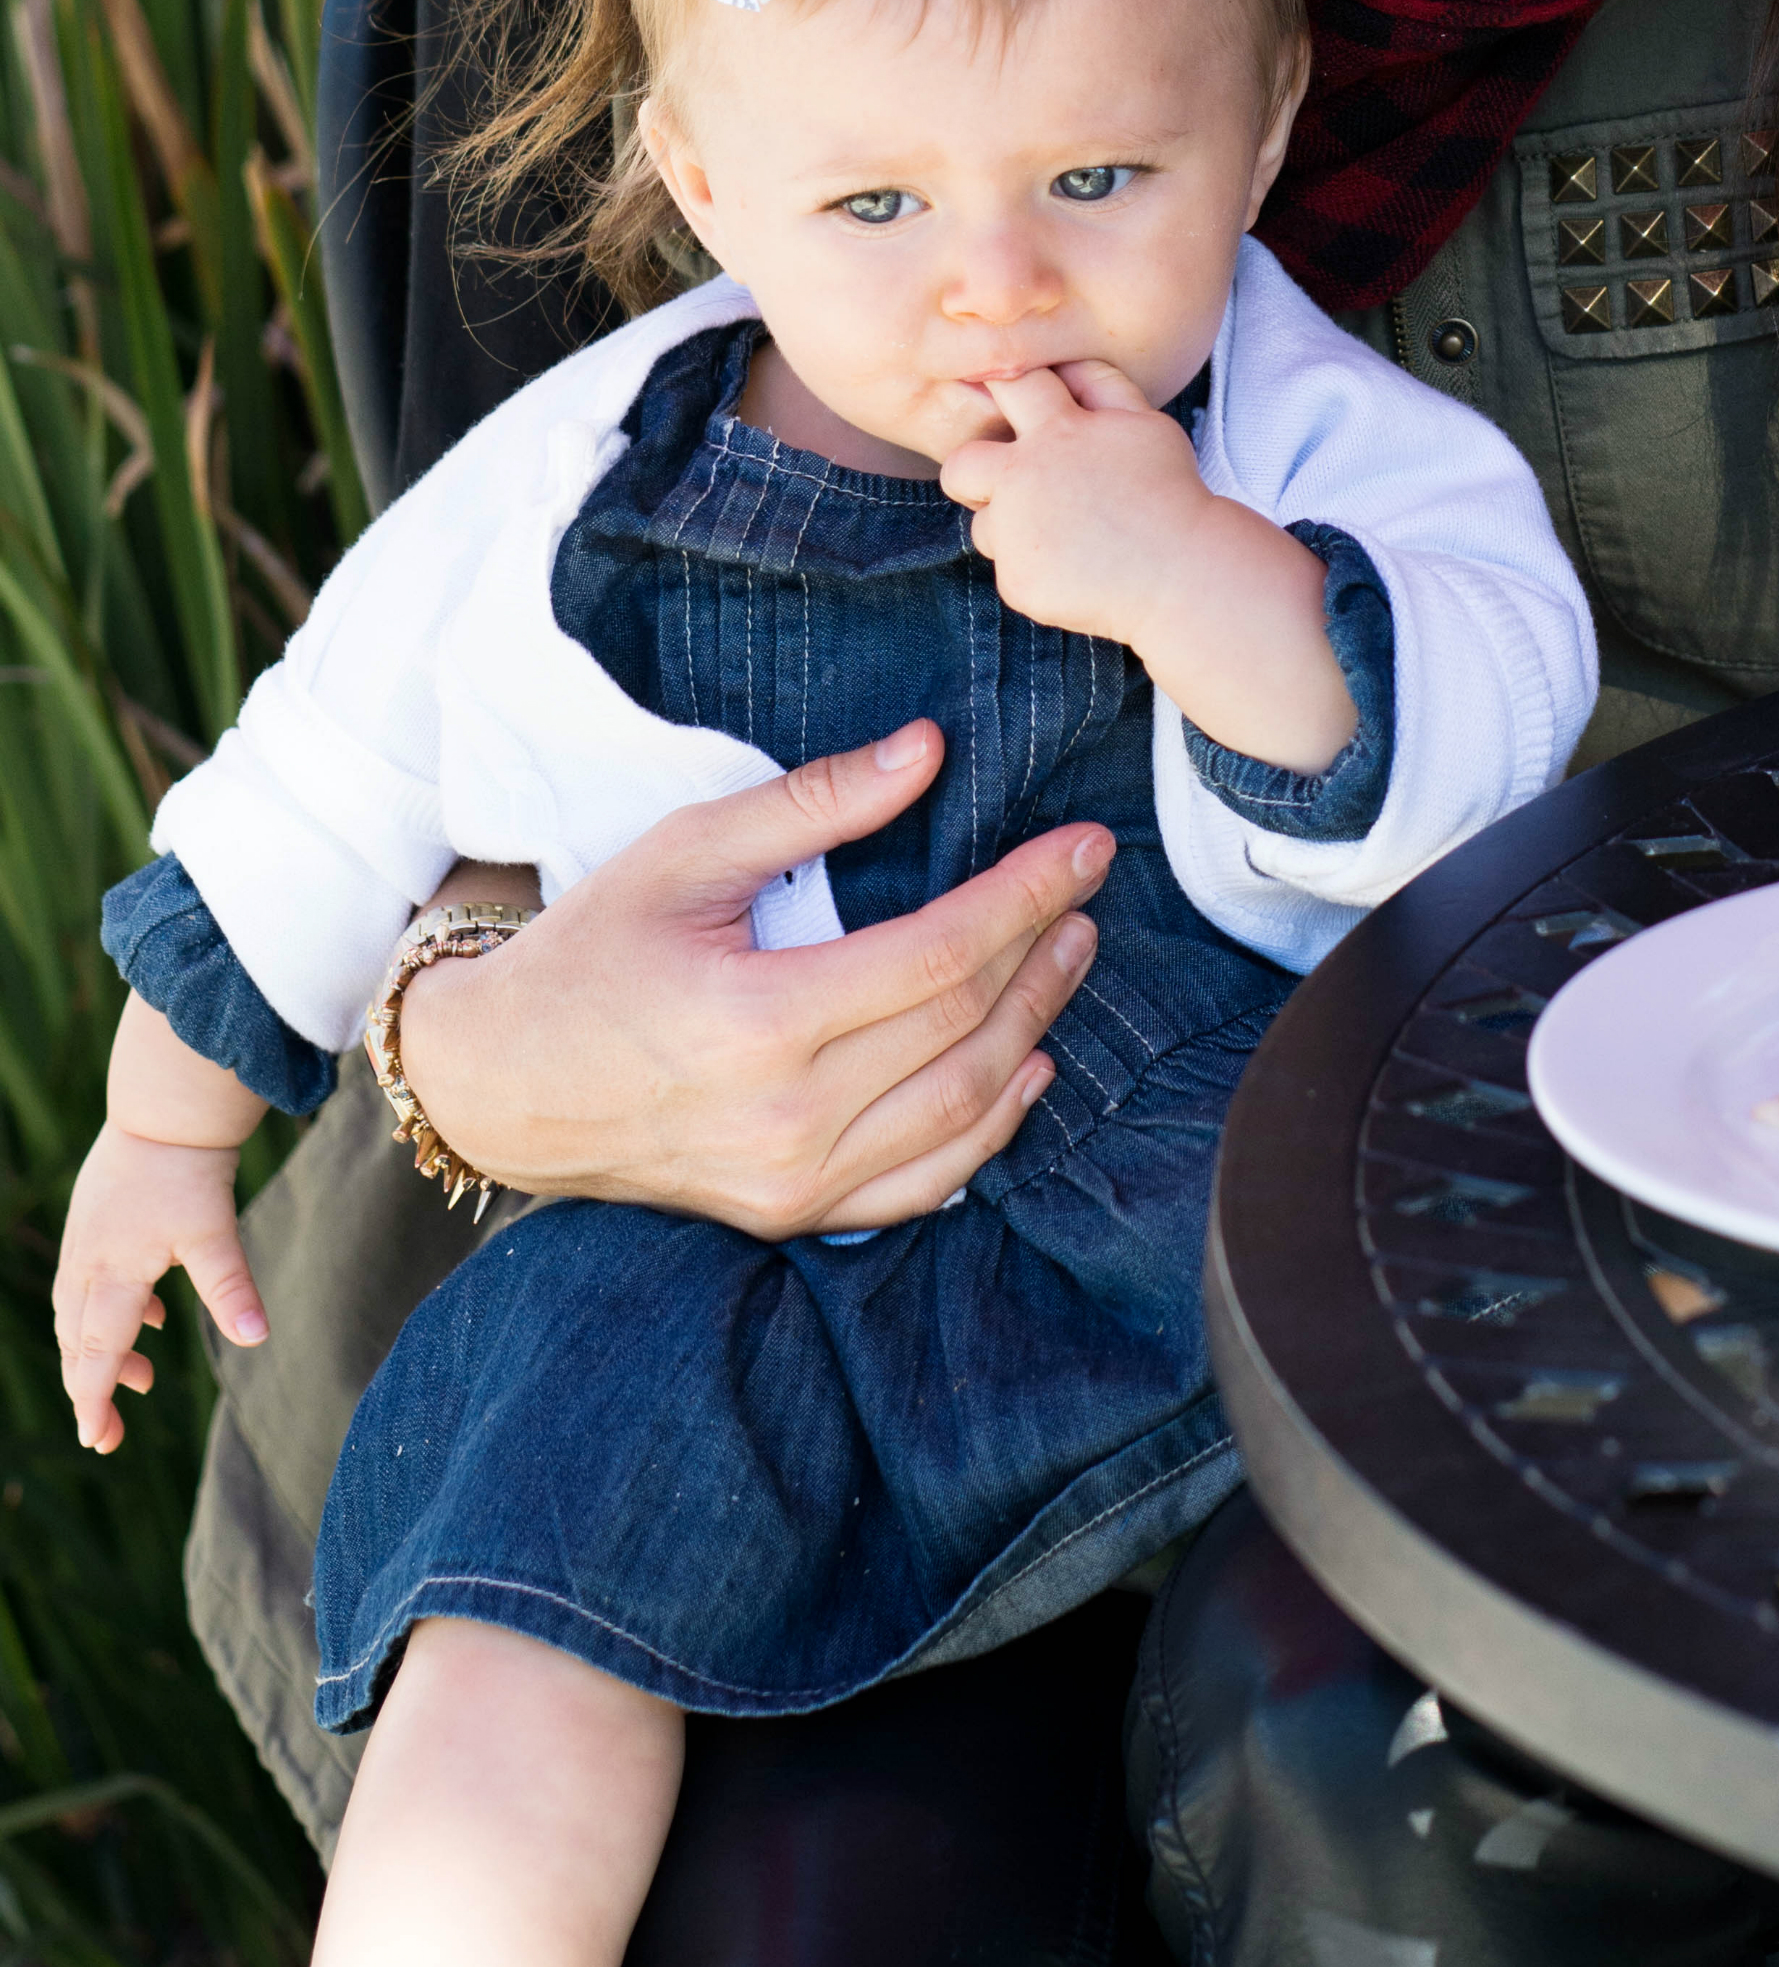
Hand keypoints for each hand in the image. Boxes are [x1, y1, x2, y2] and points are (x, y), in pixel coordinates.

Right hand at [56, 1125, 264, 1454]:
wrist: (163, 1107)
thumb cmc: (187, 1169)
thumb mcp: (214, 1231)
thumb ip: (230, 1286)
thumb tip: (257, 1337)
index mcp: (114, 1274)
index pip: (98, 1353)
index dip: (95, 1399)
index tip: (99, 1438)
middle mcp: (89, 1264)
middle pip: (79, 1341)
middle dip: (92, 1388)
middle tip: (110, 1429)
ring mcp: (86, 1242)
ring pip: (80, 1314)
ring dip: (102, 1351)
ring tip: (142, 1377)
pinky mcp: (94, 1222)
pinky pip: (89, 1283)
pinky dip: (110, 1312)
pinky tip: (148, 1314)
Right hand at [397, 721, 1113, 1239]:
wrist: (499, 1086)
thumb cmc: (589, 952)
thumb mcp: (684, 852)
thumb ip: (813, 804)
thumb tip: (928, 751)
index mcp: (760, 1019)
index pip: (941, 951)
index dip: (1027, 893)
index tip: (1086, 846)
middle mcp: (787, 1115)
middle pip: (965, 1027)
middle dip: (1043, 949)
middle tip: (1089, 889)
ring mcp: (792, 1180)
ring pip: (963, 1109)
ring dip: (1036, 1028)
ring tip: (1072, 956)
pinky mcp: (789, 1215)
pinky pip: (923, 1183)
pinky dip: (992, 1129)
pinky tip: (1028, 1069)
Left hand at [939, 361, 1210, 645]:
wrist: (1183, 572)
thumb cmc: (1168, 491)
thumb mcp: (1146, 422)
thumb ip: (1100, 384)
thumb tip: (1063, 361)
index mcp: (1055, 431)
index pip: (1009, 386)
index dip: (1004, 391)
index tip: (1013, 409)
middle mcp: (1023, 478)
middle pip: (959, 465)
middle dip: (972, 471)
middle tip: (1012, 486)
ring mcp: (1016, 533)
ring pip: (985, 525)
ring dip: (1014, 528)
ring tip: (1069, 537)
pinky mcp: (1017, 580)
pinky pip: (1011, 569)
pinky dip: (1038, 570)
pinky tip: (1079, 570)